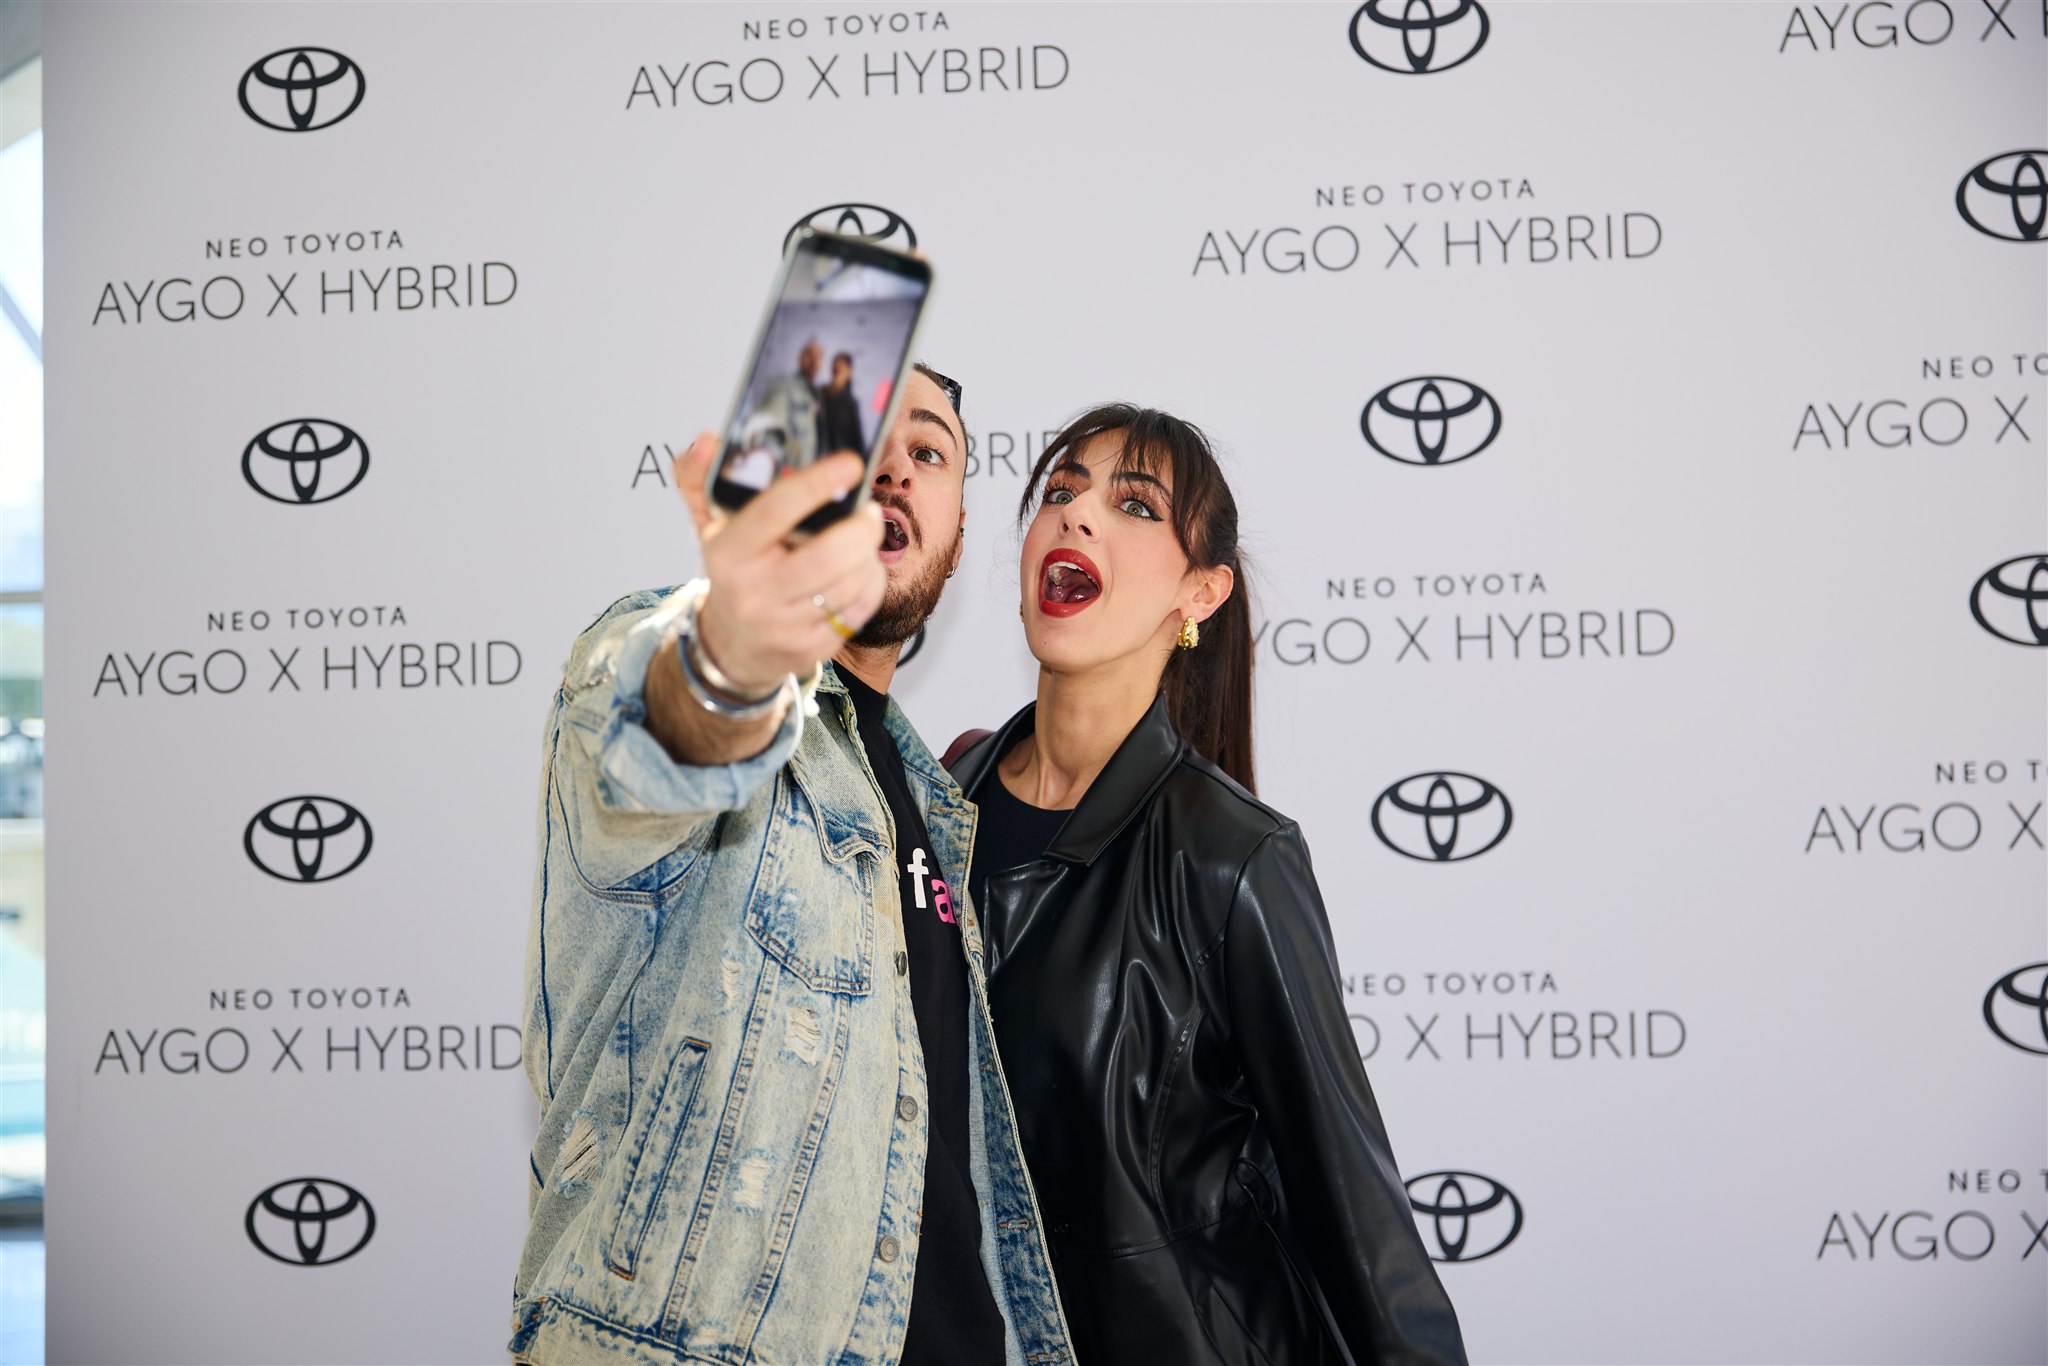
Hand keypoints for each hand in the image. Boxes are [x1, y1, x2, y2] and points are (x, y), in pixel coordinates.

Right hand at [672, 434, 885, 694]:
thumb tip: (707, 440)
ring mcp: (785, 626)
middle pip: (828, 555)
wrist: (732, 646)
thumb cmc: (733, 572)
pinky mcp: (812, 648)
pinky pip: (859, 608)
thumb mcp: (709, 526)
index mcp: (728, 554)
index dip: (817, 483)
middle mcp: (755, 593)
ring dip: (868, 554)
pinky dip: (869, 582)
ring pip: (850, 582)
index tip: (850, 463)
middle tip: (868, 510)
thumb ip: (701, 478)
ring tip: (862, 538)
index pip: (776, 511)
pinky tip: (859, 570)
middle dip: (861, 527)